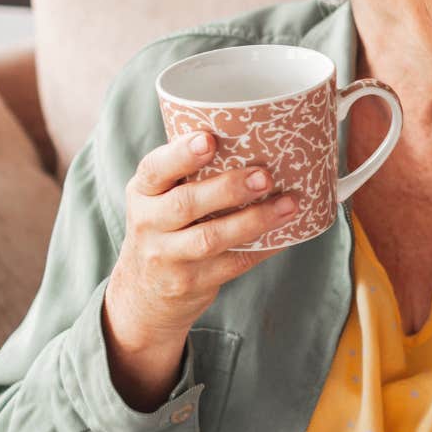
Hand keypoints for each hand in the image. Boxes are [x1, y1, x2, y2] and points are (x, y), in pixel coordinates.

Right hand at [104, 130, 298, 407]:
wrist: (144, 291)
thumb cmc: (165, 227)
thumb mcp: (160, 198)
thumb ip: (189, 173)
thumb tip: (255, 142)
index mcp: (142, 192)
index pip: (155, 169)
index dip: (181, 154)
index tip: (209, 139)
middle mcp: (148, 223)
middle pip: (186, 204)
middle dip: (228, 188)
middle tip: (264, 176)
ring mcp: (166, 257)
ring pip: (211, 238)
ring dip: (254, 220)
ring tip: (288, 205)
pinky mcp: (189, 283)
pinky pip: (232, 263)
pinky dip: (263, 248)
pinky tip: (286, 234)